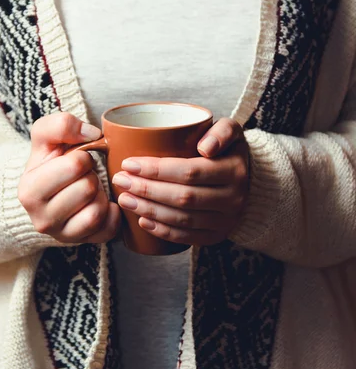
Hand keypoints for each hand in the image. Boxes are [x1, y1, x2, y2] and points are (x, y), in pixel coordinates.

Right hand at [18, 112, 120, 243]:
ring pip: (97, 210)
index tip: (76, 160)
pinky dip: (111, 213)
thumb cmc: (50, 163)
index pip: (74, 165)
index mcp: (29, 190)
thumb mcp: (46, 139)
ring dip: (100, 194)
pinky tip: (101, 204)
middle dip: (91, 176)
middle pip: (88, 188)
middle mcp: (41, 218)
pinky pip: (108, 228)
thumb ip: (61, 124)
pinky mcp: (82, 243)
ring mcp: (61, 235)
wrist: (47, 195)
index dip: (82, 157)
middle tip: (84, 176)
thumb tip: (92, 134)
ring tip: (90, 190)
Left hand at [112, 118, 248, 245]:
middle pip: (183, 197)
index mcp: (234, 171)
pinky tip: (142, 221)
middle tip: (121, 181)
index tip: (129, 164)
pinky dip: (162, 231)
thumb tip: (205, 147)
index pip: (190, 172)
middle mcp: (233, 199)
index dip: (157, 170)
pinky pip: (186, 238)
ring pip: (182, 219)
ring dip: (149, 210)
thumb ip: (222, 130)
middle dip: (146, 190)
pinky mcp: (216, 236)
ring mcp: (225, 221)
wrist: (248, 182)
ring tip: (125, 199)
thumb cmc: (228, 152)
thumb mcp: (231, 132)